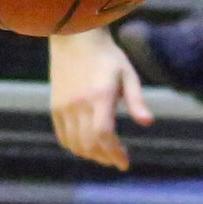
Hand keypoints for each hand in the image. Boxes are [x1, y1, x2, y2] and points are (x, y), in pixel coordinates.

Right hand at [49, 26, 151, 169]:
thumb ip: (136, 100)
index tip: (124, 163)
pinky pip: (63, 135)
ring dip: (90, 154)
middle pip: (89, 143)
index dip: (114, 153)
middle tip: (116, 161)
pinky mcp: (55, 106)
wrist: (75, 40)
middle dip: (104, 157)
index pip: (103, 134)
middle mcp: (79, 104)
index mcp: (99, 96)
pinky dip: (74, 146)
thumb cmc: (107, 56)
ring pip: (74, 143)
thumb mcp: (128, 74)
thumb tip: (147, 123)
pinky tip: (86, 146)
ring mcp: (64, 106)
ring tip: (103, 155)